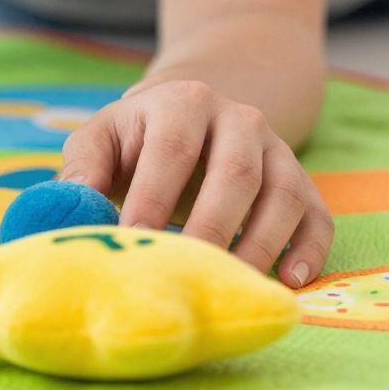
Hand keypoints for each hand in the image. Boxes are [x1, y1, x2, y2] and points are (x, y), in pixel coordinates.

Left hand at [57, 79, 333, 287]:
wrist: (189, 116)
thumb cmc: (134, 141)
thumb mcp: (101, 138)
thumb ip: (82, 168)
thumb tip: (69, 207)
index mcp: (182, 103)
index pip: (172, 150)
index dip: (155, 197)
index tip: (134, 242)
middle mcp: (240, 119)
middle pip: (237, 173)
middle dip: (211, 227)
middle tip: (186, 272)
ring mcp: (277, 150)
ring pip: (284, 196)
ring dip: (260, 245)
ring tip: (231, 286)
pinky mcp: (303, 181)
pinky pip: (318, 215)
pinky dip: (309, 250)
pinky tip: (287, 282)